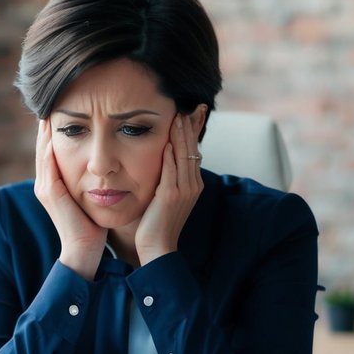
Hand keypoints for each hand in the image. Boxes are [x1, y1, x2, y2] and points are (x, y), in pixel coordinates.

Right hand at [33, 118, 105, 278]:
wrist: (85, 251)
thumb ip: (91, 180)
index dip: (56, 128)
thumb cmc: (92, 227)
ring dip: (46, 129)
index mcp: (53, 184)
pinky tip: (55, 130)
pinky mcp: (51, 193)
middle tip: (53, 99)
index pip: (51, 149)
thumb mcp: (90, 197)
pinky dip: (49, 145)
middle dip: (48, 123)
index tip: (63, 107)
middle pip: (43, 145)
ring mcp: (45, 188)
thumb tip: (103, 164)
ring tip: (51, 107)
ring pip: (43, 150)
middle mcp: (45, 184)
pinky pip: (48, 163)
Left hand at [134, 113, 203, 266]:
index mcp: (193, 183)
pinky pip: (171, 171)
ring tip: (180, 116)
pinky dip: (170, 155)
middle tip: (193, 105)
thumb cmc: (157, 222)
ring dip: (182, 135)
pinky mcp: (170, 197)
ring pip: (184, 157)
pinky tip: (167, 141)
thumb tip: (164, 155)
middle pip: (193, 149)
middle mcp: (192, 185)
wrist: (157, 248)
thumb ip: (168, 176)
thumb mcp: (166, 195)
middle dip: (192, 126)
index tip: (196, 111)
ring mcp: (183, 191)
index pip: (195, 150)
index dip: (196, 130)